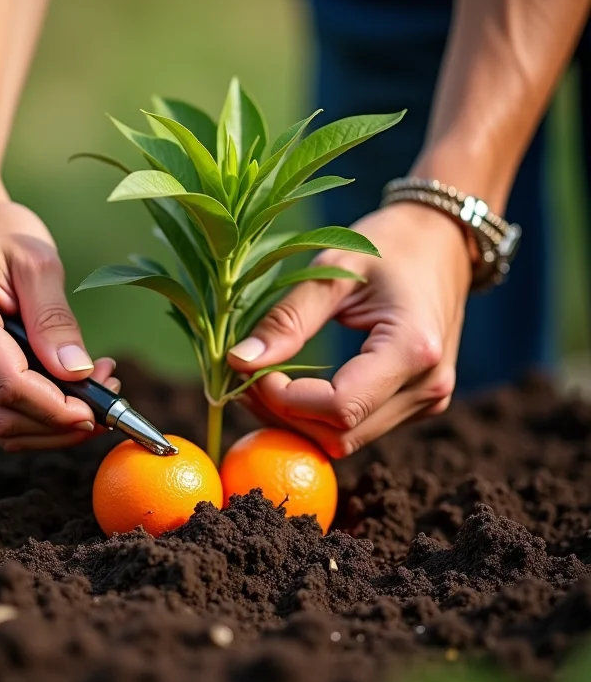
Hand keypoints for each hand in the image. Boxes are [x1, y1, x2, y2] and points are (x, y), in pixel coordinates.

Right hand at [0, 198, 117, 450]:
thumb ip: (55, 320)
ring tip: (95, 391)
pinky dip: (32, 413)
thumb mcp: (38, 261)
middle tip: (108, 400)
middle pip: (1, 417)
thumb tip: (78, 373)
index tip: (102, 408)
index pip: (9, 385)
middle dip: (61, 424)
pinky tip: (65, 388)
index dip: (59, 409)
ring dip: (51, 424)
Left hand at [227, 204, 471, 456]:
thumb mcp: (331, 269)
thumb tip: (238, 362)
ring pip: (346, 440)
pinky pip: (359, 429)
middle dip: (283, 415)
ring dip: (298, 421)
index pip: (338, 406)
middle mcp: (428, 387)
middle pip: (340, 434)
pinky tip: (295, 389)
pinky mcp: (418, 404)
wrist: (443, 241)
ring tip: (265, 382)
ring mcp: (428, 401)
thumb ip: (287, 320)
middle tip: (246, 379)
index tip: (251, 371)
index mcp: (412, 349)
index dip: (285, 399)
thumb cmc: (388, 245)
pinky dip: (319, 418)